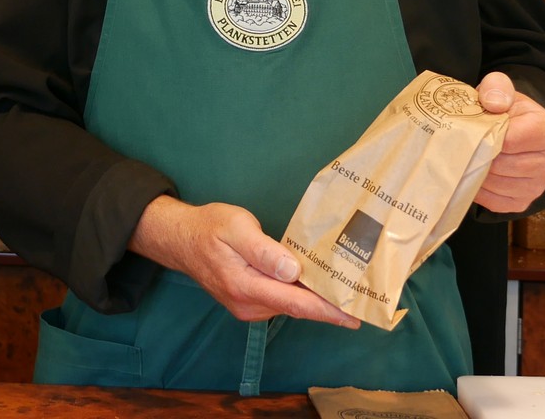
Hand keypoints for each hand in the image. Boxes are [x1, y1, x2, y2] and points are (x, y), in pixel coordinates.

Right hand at [128, 196, 359, 327]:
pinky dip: (301, 294)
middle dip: (330, 305)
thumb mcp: (236, 228)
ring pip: (291, 305)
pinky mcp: (249, 303)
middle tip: (364, 299)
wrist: (180, 240)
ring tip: (347, 288)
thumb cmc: (209, 227)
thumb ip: (264, 251)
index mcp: (246, 286)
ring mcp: (248, 307)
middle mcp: (249, 305)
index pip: (296, 303)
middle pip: (298, 307)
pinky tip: (317, 283)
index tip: (355, 316)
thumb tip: (292, 270)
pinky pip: (282, 301)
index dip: (328, 310)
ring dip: (317, 299)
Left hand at [473, 71, 544, 212]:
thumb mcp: (501, 89)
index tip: (473, 131)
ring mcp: (538, 186)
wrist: (515, 129)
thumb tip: (494, 103)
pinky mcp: (523, 202)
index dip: (486, 137)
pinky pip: (495, 203)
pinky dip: (479, 191)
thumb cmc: (506, 109)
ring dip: (476, 174)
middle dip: (478, 156)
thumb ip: (496, 87)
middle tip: (462, 146)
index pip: (510, 141)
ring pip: (497, 185)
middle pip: (502, 165)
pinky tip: (473, 175)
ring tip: (466, 159)